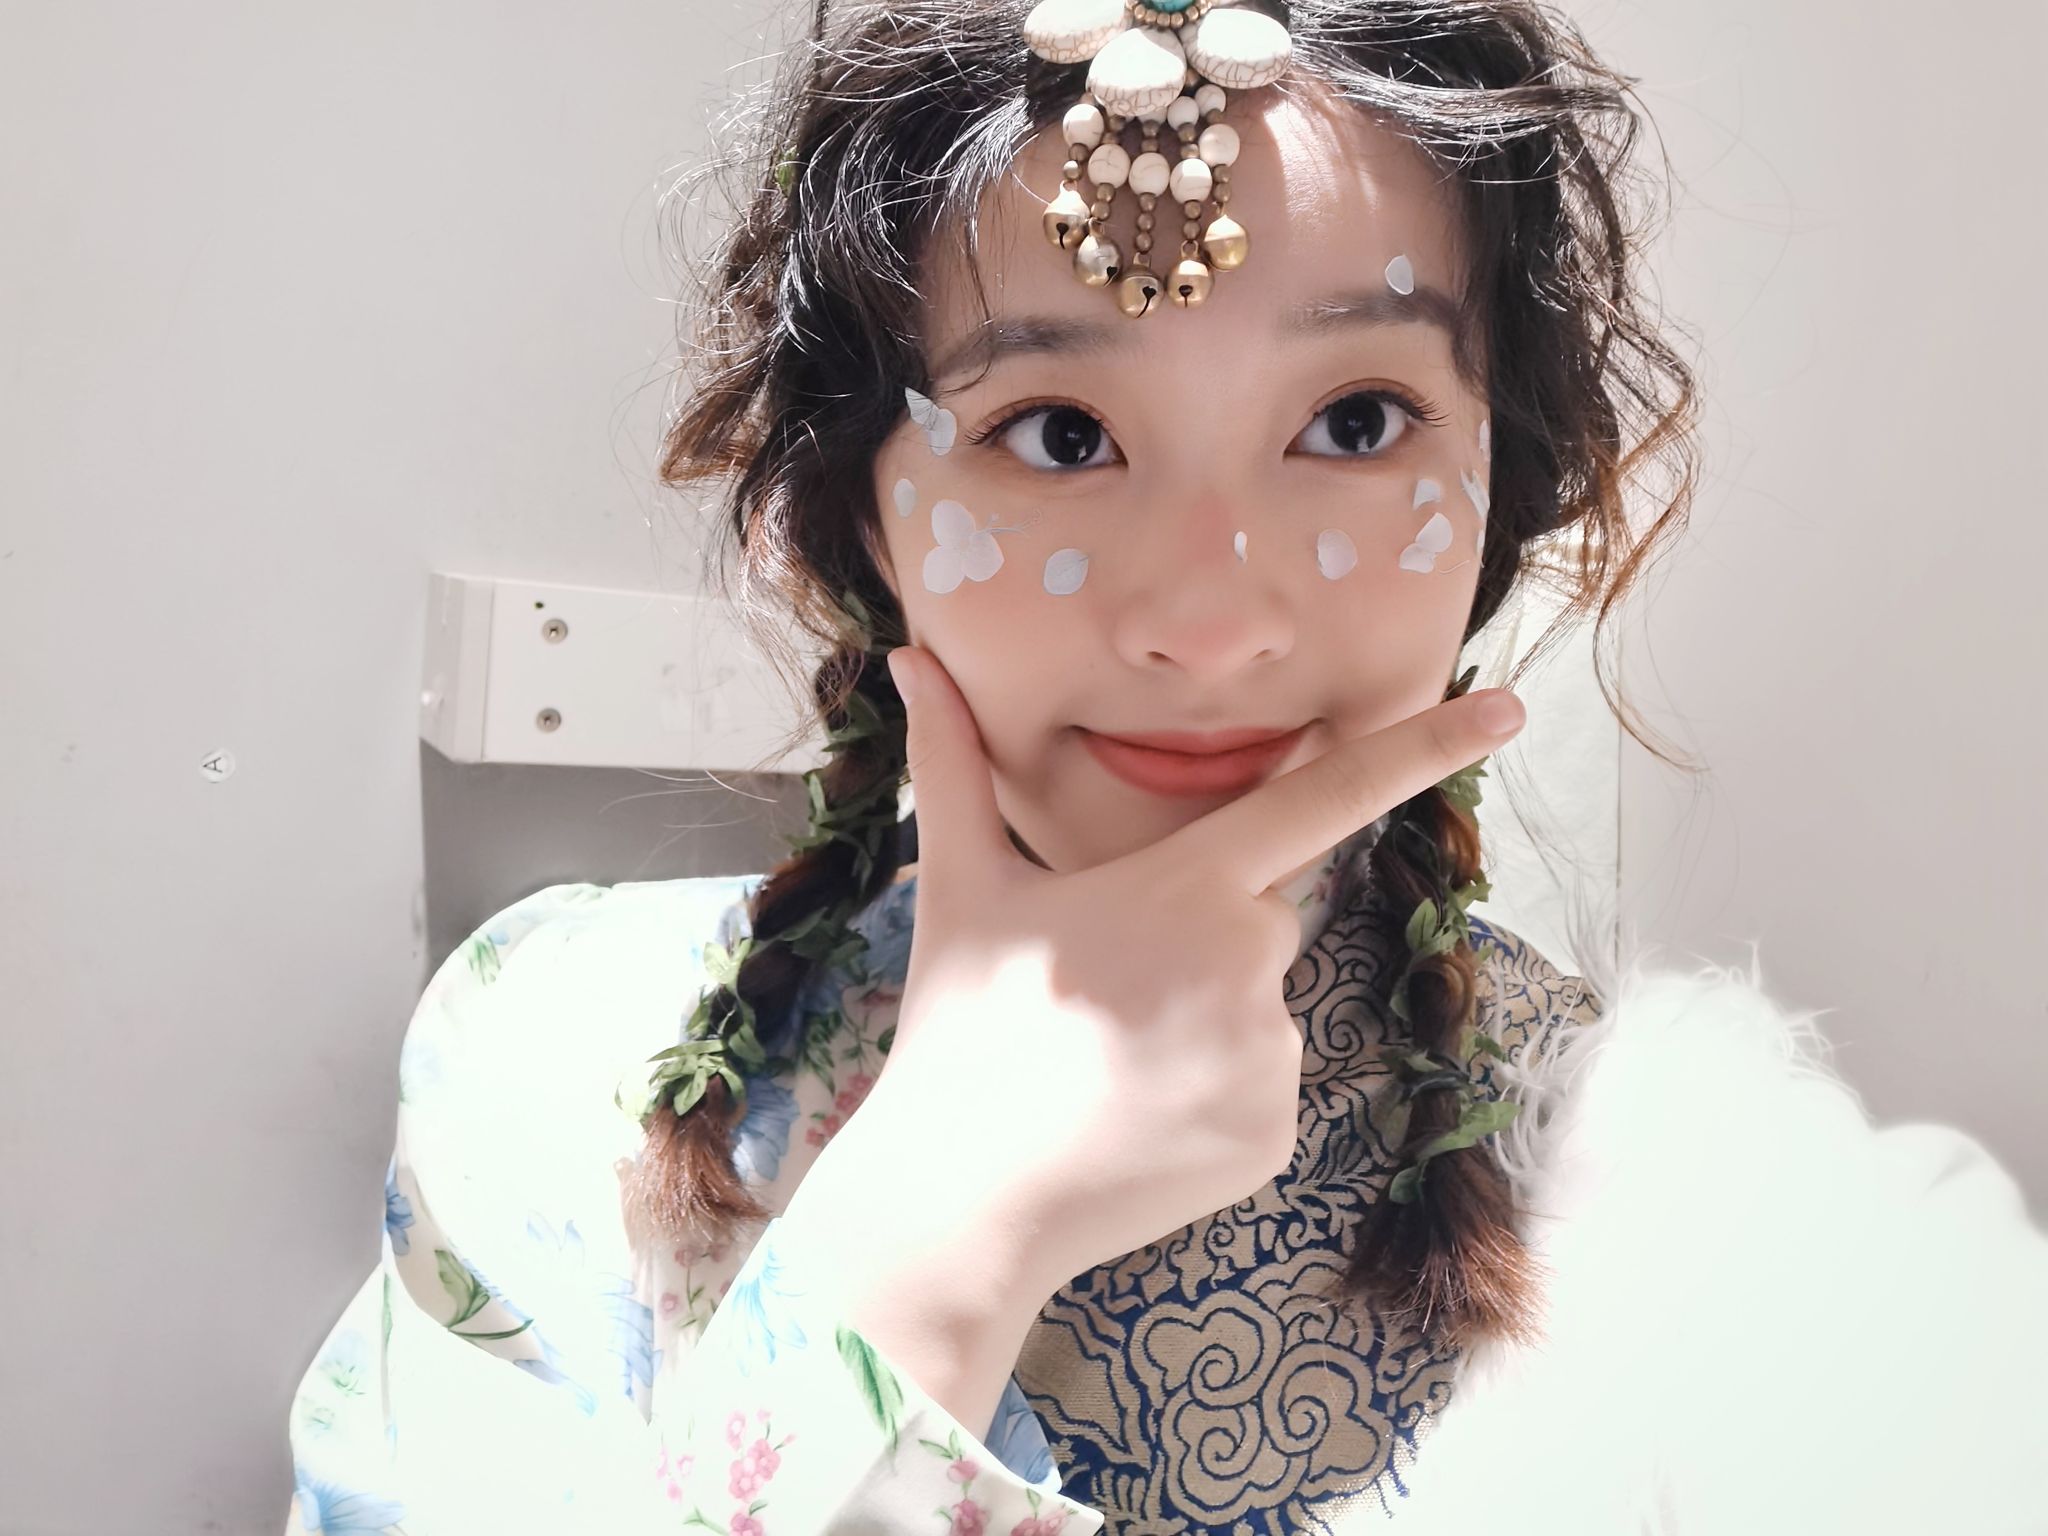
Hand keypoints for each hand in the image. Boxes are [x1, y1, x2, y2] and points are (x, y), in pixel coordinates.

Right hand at [804, 643, 1526, 1303]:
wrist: (964, 1198)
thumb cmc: (963, 1028)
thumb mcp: (962, 888)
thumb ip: (952, 763)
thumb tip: (908, 659)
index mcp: (1187, 888)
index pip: (1324, 799)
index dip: (1420, 747)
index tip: (1508, 709)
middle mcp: (1250, 964)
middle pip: (1258, 920)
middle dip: (1195, 941)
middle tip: (1100, 992)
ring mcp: (1270, 1057)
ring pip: (1259, 1007)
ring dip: (1200, 1022)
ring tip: (1107, 1065)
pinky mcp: (1278, 1136)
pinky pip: (1263, 1087)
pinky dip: (1211, 1096)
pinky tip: (1137, 1116)